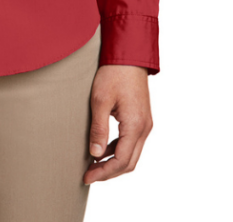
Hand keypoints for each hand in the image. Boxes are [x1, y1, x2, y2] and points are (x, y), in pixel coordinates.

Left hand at [84, 64, 152, 183]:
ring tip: (93, 165)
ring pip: (132, 154)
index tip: (87, 177)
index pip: (121, 161)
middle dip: (109, 172)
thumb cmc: (113, 74)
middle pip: (129, 163)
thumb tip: (96, 154)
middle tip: (89, 176)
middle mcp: (144, 128)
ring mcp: (145, 124)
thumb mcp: (100, 100)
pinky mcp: (142, 118)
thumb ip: (99, 129)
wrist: (129, 55)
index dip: (104, 172)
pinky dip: (118, 150)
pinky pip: (132, 142)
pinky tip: (103, 149)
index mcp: (135, 126)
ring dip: (114, 163)